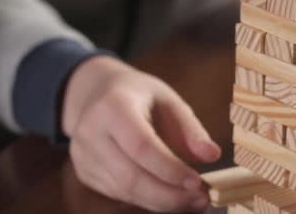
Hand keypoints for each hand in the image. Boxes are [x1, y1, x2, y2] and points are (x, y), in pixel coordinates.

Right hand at [62, 55, 220, 212]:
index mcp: (113, 106)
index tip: (197, 182)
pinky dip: (147, 200)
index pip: (141, 146)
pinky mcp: (84, 172)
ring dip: (162, 202)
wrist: (96, 94)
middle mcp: (91, 132)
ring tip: (192, 200)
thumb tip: (212, 155)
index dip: (169, 169)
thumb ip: (190, 128)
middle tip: (201, 199)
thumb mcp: (168, 100)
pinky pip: (119, 194)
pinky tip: (170, 197)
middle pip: (130, 176)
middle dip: (169, 195)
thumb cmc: (138, 96)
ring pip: (124, 191)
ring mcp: (83, 155)